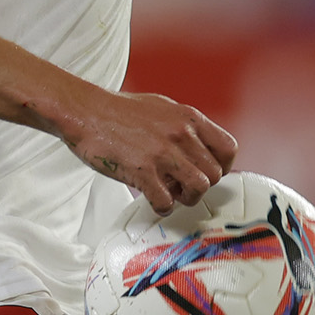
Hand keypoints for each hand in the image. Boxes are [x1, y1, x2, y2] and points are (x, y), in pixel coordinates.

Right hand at [64, 86, 236, 211]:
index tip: (207, 173)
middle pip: (214, 175)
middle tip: (182, 186)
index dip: (222, 167)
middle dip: (200, 186)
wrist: (86, 112)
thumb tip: (199, 148)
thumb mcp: (163, 108)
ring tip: (170, 194)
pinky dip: (162, 207)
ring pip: (198, 189)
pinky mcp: (142, 171)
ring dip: (186, 198)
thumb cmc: (119, 111)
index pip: (229, 149)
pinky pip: (166, 202)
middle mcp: (181, 135)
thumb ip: (184, 127)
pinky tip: (152, 198)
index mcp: (189, 118)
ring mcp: (163, 154)